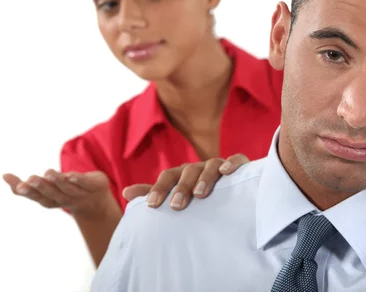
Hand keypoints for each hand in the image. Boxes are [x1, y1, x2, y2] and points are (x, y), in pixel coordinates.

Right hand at [3, 170, 117, 219]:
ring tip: (48, 173)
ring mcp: (80, 193)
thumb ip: (27, 185)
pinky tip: (70, 174)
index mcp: (52, 200)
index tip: (19, 186)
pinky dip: (78, 180)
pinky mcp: (94, 185)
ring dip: (58, 181)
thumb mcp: (46, 189)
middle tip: (31, 179)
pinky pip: (85, 183)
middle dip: (41, 186)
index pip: (38, 197)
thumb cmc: (65, 193)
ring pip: (67, 189)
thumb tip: (3, 176)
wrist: (98, 204)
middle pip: (51, 194)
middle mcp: (64, 199)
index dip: (28, 192)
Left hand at [122, 153, 248, 209]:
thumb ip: (153, 194)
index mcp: (183, 174)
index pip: (168, 176)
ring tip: (200, 194)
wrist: (231, 194)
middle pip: (188, 171)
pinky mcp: (240, 166)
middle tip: (177, 206)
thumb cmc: (198, 197)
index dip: (159, 189)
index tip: (152, 206)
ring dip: (204, 178)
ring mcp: (219, 165)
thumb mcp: (175, 195)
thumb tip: (125, 191)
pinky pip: (237, 159)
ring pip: (211, 165)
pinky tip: (226, 171)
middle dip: (182, 188)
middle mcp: (200, 167)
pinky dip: (232, 162)